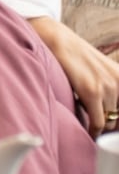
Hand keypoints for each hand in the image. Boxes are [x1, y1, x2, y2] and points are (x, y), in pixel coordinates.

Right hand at [29, 16, 118, 135]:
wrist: (60, 41)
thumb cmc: (78, 57)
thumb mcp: (104, 70)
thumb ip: (112, 89)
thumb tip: (114, 114)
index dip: (118, 119)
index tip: (111, 126)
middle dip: (110, 123)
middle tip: (98, 124)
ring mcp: (108, 87)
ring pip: (109, 122)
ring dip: (100, 125)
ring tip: (90, 123)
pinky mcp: (92, 92)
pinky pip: (98, 122)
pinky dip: (94, 131)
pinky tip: (90, 131)